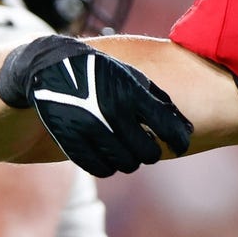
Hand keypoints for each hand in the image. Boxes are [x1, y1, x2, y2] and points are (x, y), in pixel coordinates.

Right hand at [0, 36, 192, 176]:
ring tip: (127, 149)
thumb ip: (160, 101)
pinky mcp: (71, 140)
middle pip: (147, 153)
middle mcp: (112, 111)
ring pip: (126, 164)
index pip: (168, 128)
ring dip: (130, 160)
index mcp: (132, 93)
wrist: (50, 68)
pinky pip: (100, 169)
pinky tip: (109, 156)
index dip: (180, 141)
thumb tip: (187, 128)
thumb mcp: (132, 77)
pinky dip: (109, 167)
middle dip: (151, 152)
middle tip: (147, 146)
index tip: (180, 145)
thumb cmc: (100, 73)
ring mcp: (90, 127)